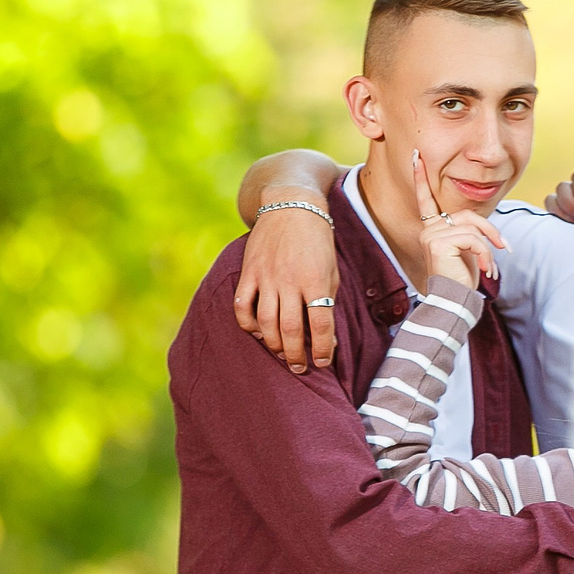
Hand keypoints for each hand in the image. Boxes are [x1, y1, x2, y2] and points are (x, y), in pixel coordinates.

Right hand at [234, 185, 342, 373]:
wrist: (291, 204)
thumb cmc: (318, 242)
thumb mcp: (331, 270)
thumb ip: (327, 301)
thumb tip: (328, 337)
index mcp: (316, 281)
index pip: (321, 325)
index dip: (324, 349)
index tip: (324, 363)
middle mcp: (290, 281)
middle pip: (291, 330)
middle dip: (296, 356)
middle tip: (300, 368)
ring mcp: (266, 277)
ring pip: (266, 323)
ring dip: (274, 345)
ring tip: (282, 355)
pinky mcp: (249, 272)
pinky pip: (242, 306)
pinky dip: (248, 325)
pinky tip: (258, 333)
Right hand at [411, 152, 507, 287]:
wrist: (453, 301)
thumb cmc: (460, 279)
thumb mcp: (467, 251)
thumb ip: (470, 232)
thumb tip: (490, 231)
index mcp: (432, 229)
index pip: (426, 200)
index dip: (421, 178)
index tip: (416, 157)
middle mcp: (429, 230)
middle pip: (468, 215)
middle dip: (490, 231)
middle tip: (505, 247)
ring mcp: (432, 235)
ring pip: (473, 228)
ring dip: (489, 247)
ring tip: (490, 267)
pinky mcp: (440, 243)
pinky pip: (473, 239)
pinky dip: (485, 254)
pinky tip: (485, 270)